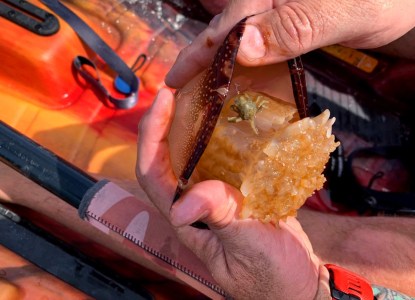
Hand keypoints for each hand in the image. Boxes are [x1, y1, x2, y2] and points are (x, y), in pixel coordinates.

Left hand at [136, 88, 325, 298]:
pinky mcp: (236, 194)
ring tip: (206, 94)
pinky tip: (235, 118)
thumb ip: (221, 221)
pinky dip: (222, 137)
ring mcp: (215, 198)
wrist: (298, 286)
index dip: (151, 135)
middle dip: (166, 121)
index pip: (153, 173)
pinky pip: (221, 160)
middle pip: (166, 158)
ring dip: (192, 125)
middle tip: (182, 87)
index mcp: (187, 222)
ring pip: (192, 156)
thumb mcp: (248, 250)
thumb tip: (183, 204)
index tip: (164, 100)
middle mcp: (193, 207)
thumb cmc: (272, 278)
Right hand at [166, 0, 414, 87]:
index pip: (225, 25)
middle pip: (225, 34)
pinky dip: (246, 70)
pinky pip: (260, 51)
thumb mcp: (342, 10)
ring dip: (221, 70)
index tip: (173, 82)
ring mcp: (279, 16)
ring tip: (203, 96)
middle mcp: (267, 2)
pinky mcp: (290, 30)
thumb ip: (295, 25)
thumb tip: (241, 46)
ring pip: (239, 44)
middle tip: (182, 96)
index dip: (197, 54)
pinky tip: (241, 86)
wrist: (407, 5)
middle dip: (202, 64)